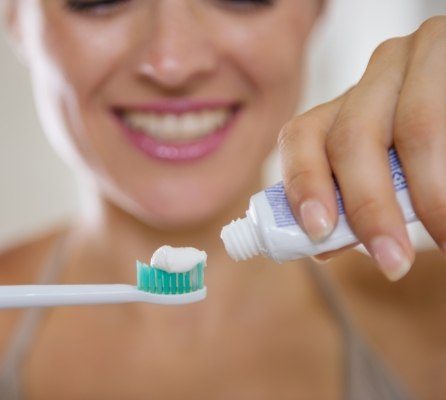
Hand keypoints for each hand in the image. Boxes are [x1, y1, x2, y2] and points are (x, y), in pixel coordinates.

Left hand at [278, 16, 445, 280]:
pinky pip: (445, 118)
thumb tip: (321, 246)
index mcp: (348, 103)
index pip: (302, 136)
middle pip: (351, 137)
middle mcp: (377, 72)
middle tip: (393, 261)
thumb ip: (357, 200)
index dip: (304, 184)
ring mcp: (419, 55)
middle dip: (369, 207)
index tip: (319, 232)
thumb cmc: (432, 154)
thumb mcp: (393, 170)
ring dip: (430, 196)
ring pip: (412, 128)